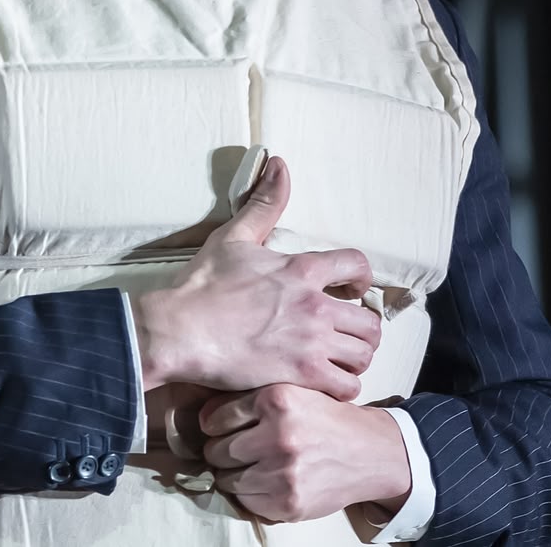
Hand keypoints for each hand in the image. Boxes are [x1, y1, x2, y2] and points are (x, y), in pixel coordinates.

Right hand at [133, 156, 379, 399]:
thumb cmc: (203, 285)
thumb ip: (264, 203)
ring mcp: (311, 343)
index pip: (358, 266)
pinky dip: (342, 386)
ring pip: (364, 354)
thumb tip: (279, 164)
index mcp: (303, 269)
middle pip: (370, 321)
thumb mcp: (233, 237)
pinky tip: (325, 383)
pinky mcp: (301, 375)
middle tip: (345, 333)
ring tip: (338, 360)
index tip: (352, 289)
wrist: (179, 330)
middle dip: (362, 328)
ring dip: (354, 358)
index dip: (361, 278)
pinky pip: (347, 387)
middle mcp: (315, 306)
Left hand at [200, 384, 412, 523]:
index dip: (213, 424)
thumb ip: (250, 397)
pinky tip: (266, 480)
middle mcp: (280, 435)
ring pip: (227, 479)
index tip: (219, 428)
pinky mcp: (289, 502)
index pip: (213, 418)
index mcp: (276, 399)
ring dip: (233, 474)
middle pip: (217, 450)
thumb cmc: (323, 418)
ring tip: (250, 465)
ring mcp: (284, 472)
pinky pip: (246, 501)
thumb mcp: (292, 391)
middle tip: (233, 448)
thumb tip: (201, 416)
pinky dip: (250, 494)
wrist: (370, 452)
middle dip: (220, 450)